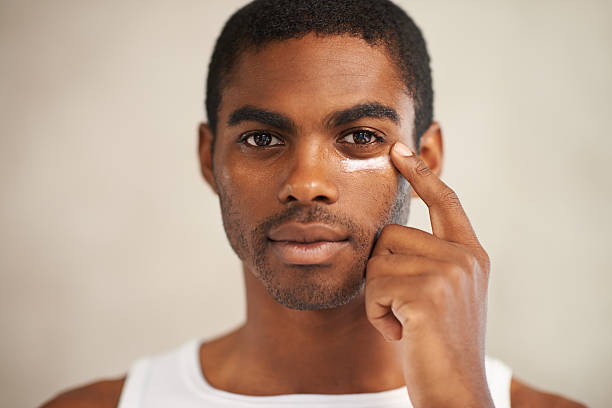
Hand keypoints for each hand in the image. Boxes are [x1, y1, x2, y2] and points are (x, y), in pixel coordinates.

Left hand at [364, 142, 493, 407]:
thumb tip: (389, 235)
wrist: (454, 391)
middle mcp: (464, 257)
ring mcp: (449, 272)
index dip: (422, 174)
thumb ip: (428, 260)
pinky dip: (376, 315)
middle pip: (390, 235)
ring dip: (377, 296)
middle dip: (382, 273)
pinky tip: (401, 333)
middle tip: (403, 309)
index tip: (399, 149)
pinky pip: (373, 288)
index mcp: (470, 254)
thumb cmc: (437, 345)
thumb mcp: (441, 295)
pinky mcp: (427, 292)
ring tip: (404, 322)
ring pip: (377, 261)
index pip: (445, 202)